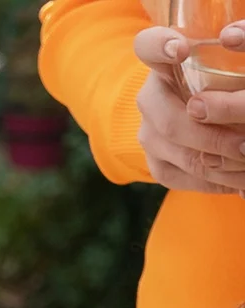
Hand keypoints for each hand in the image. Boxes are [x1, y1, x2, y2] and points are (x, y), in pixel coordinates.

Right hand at [134, 24, 244, 190]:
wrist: (197, 108)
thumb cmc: (224, 78)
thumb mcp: (226, 65)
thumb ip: (238, 59)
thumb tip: (237, 47)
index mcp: (163, 63)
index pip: (148, 47)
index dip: (161, 48)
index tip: (181, 50)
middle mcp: (149, 98)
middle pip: (170, 124)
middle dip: (212, 138)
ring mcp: (148, 133)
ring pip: (180, 155)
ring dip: (220, 165)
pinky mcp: (155, 163)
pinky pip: (182, 177)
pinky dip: (215, 182)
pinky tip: (239, 184)